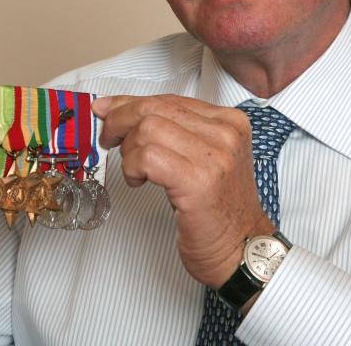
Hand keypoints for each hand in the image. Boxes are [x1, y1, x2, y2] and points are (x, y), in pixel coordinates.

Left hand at [92, 95, 274, 288]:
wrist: (243, 250)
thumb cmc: (220, 211)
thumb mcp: (204, 161)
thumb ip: (174, 133)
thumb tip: (121, 111)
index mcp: (230, 122)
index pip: (170, 99)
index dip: (130, 103)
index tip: (107, 110)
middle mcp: (226, 133)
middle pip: (155, 108)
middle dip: (120, 121)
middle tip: (108, 139)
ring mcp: (215, 156)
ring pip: (148, 128)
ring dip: (128, 151)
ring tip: (135, 172)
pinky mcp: (198, 181)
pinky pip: (148, 156)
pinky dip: (132, 167)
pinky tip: (138, 181)